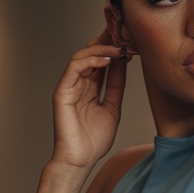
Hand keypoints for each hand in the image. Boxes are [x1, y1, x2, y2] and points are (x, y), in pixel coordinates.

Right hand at [50, 26, 133, 170]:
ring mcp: (69, 86)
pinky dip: (91, 59)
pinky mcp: (62, 91)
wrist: (80, 160)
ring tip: (120, 47)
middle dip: (108, 41)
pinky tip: (108, 59)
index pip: (101, 60)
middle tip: (125, 32)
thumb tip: (123, 61)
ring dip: (102, 48)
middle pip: (91, 53)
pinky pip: (74, 67)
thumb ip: (115, 84)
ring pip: (82, 56)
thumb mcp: (112, 106)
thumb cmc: (94, 140)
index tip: (131, 40)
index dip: (114, 47)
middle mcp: (78, 83)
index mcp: (89, 86)